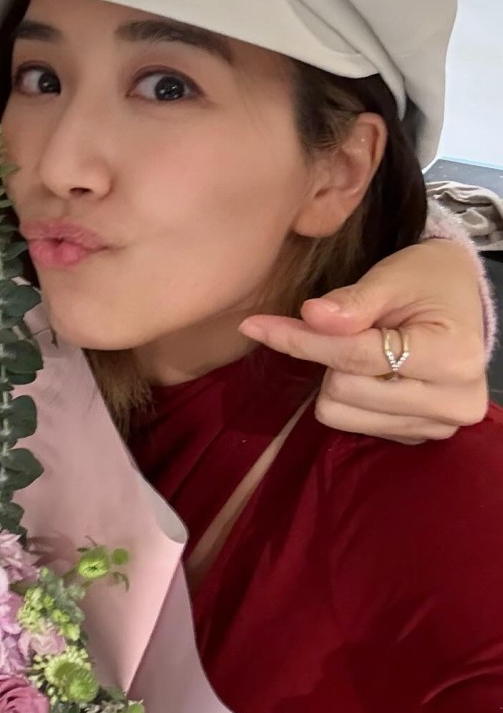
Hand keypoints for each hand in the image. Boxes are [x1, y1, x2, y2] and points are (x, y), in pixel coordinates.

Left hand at [240, 239, 489, 442]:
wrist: (457, 299)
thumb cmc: (426, 280)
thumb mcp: (393, 276)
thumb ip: (353, 301)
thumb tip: (310, 316)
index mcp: (454, 357)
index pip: (357, 356)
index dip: (302, 340)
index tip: (254, 323)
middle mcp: (453, 402)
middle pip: (344, 390)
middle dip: (325, 355)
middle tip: (334, 325)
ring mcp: (437, 426)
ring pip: (340, 414)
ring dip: (333, 378)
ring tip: (360, 346)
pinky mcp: (417, 436)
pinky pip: (352, 425)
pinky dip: (345, 396)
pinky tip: (367, 370)